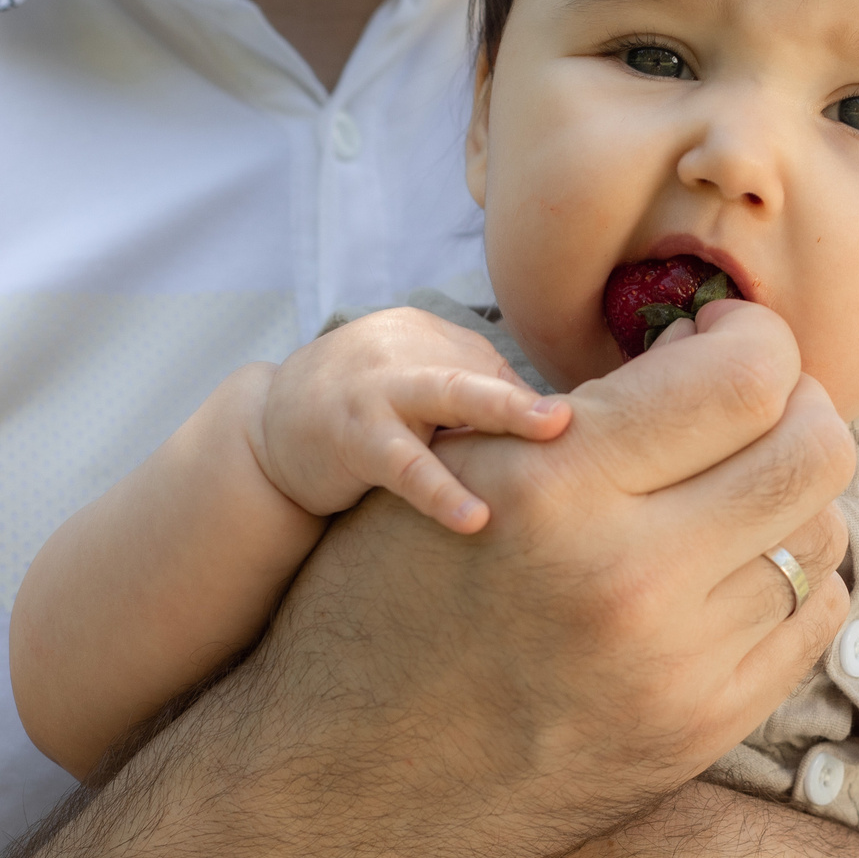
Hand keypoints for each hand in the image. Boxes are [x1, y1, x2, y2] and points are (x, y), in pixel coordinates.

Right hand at [251, 297, 855, 857]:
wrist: (348, 781)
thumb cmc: (387, 597)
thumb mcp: (455, 468)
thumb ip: (585, 405)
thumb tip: (716, 346)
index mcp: (559, 486)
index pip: (747, 375)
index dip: (755, 339)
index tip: (722, 342)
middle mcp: (630, 578)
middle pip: (814, 452)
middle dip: (800, 407)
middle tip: (754, 406)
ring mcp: (677, 667)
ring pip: (822, 535)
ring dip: (791, 496)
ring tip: (730, 490)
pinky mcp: (700, 731)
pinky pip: (813, 619)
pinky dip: (793, 576)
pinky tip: (733, 565)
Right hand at [256, 306, 570, 531]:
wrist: (266, 428)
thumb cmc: (362, 417)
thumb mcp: (421, 397)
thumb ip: (478, 405)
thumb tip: (566, 435)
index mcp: (433, 338)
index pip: (500, 373)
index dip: (540, 414)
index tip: (592, 446)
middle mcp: (409, 351)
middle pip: (481, 368)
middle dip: (538, 388)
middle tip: (585, 412)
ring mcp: (379, 389)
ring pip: (448, 394)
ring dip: (503, 412)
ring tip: (554, 433)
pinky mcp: (351, 435)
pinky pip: (402, 463)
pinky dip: (437, 490)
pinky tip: (474, 519)